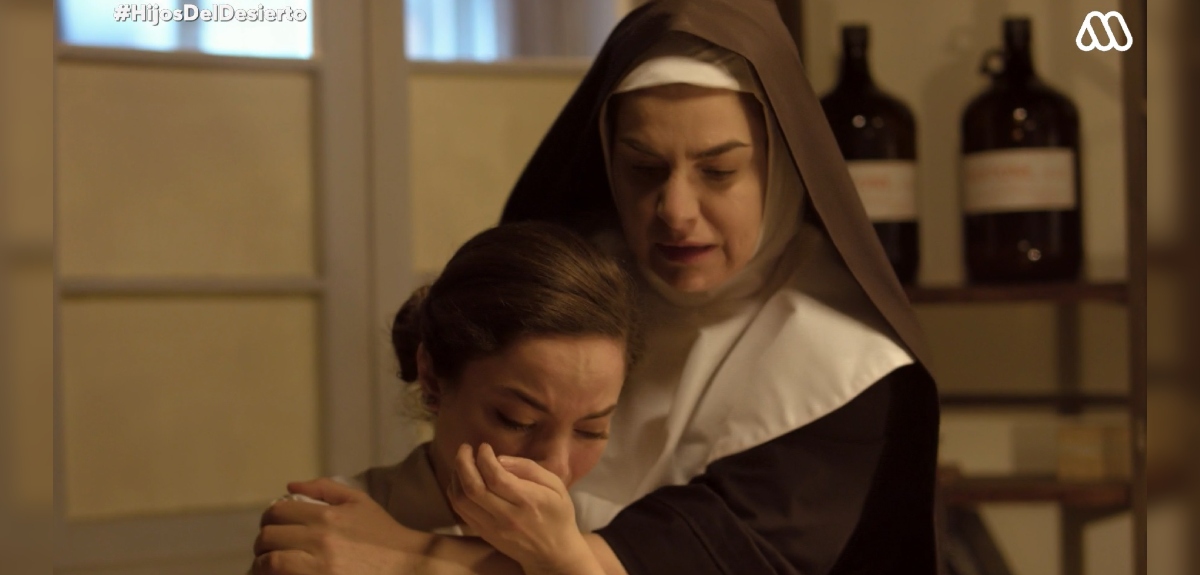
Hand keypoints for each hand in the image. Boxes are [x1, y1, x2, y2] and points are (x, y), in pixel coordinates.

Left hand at [252, 477, 432, 574]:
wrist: (408, 567)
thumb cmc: (384, 535)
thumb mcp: (360, 503)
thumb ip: (324, 488)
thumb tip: (290, 485)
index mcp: (327, 516)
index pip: (278, 512)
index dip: (269, 518)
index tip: (272, 525)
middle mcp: (320, 541)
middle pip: (268, 538)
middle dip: (263, 543)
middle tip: (268, 548)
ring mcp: (319, 569)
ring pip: (270, 563)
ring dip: (263, 564)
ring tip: (268, 566)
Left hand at [448, 443, 601, 574]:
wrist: (553, 554)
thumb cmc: (558, 515)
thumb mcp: (556, 486)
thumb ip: (529, 469)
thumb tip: (499, 459)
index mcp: (528, 501)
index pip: (496, 477)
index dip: (484, 458)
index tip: (484, 446)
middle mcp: (507, 516)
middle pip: (473, 487)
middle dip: (463, 463)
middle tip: (465, 448)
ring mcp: (492, 528)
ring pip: (462, 500)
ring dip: (456, 477)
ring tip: (462, 462)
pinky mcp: (484, 534)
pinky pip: (461, 512)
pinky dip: (455, 492)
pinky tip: (460, 480)